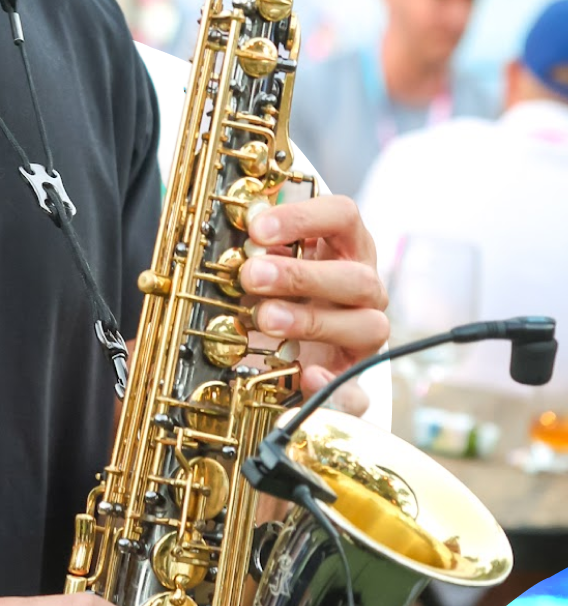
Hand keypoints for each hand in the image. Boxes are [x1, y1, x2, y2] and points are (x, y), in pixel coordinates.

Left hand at [240, 193, 388, 403]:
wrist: (297, 343)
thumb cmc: (283, 291)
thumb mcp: (270, 264)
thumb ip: (259, 251)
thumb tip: (239, 241)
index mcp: (346, 248)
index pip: (343, 217)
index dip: (304, 218)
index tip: (258, 229)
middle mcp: (365, 287)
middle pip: (354, 276)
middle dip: (300, 276)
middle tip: (252, 276)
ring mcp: (365, 331)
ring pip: (364, 325)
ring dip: (311, 321)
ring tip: (265, 319)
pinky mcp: (354, 374)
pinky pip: (359, 389)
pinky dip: (336, 386)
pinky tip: (307, 375)